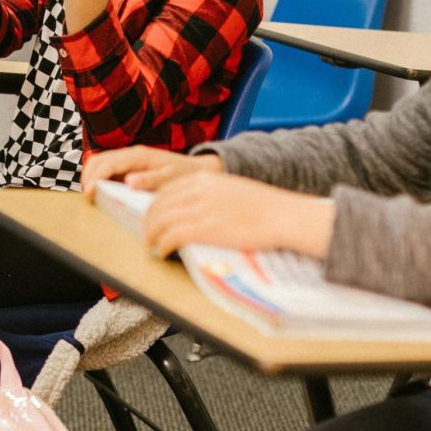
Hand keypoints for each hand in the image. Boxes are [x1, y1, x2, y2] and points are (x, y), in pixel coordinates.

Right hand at [81, 145, 223, 198]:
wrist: (198, 169)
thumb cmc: (185, 175)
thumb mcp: (171, 179)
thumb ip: (151, 180)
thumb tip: (129, 181)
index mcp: (139, 156)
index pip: (108, 163)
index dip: (96, 178)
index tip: (90, 194)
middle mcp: (131, 154)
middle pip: (98, 159)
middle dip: (88, 176)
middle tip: (88, 197)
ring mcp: (129, 158)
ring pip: (100, 162)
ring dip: (92, 176)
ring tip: (92, 195)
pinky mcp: (129, 165)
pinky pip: (108, 168)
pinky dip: (100, 178)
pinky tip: (102, 191)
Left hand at [143, 174, 335, 259]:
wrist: (282, 215)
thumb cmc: (264, 206)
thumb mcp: (231, 189)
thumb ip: (210, 195)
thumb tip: (196, 210)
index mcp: (202, 178)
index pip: (165, 190)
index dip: (155, 207)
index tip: (153, 219)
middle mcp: (196, 190)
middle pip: (158, 205)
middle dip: (149, 222)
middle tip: (148, 236)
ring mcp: (199, 208)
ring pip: (160, 220)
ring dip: (151, 235)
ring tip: (152, 247)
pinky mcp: (204, 228)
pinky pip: (171, 236)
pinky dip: (162, 245)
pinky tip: (162, 252)